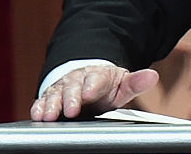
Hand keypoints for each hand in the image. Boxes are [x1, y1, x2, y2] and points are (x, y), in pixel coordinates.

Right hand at [30, 65, 158, 120]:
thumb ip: (135, 82)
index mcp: (98, 76)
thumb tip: (153, 76)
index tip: (89, 94)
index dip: (92, 86)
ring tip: (49, 115)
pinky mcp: (50, 96)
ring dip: (51, 104)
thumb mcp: (122, 84)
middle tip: (71, 110)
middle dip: (71, 98)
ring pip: (55, 94)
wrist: (86, 82)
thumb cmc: (105, 87)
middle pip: (73, 87)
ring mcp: (62, 87)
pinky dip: (38, 107)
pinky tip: (38, 115)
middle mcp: (78, 79)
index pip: (96, 79)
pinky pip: (42, 100)